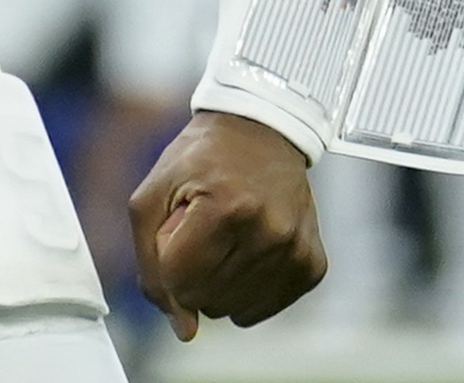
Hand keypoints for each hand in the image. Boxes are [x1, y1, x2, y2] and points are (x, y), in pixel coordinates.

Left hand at [128, 110, 325, 338]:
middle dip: (190, 272)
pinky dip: (246, 290)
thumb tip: (183, 331)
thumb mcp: (153, 192)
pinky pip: (264, 308)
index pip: (179, 280)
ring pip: (232, 310)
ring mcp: (295, 248)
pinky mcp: (312, 264)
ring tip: (224, 237)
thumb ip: (150, 262)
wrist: (261, 131)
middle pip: (204, 298)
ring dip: (217, 283)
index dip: (165, 265)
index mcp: (224, 206)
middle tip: (202, 228)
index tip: (173, 234)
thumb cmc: (200, 160)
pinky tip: (246, 252)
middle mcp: (267, 230)